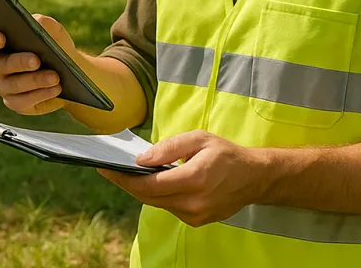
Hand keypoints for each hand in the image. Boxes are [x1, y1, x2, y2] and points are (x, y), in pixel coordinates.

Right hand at [0, 14, 78, 115]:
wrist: (71, 72)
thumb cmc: (57, 48)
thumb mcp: (53, 31)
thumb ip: (43, 23)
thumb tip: (36, 22)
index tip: (2, 38)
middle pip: (1, 65)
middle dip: (19, 62)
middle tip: (36, 61)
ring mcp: (4, 87)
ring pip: (14, 85)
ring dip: (35, 81)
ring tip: (54, 77)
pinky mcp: (15, 103)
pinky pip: (22, 102)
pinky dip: (40, 95)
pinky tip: (54, 89)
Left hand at [97, 131, 265, 227]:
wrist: (253, 178)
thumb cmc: (226, 154)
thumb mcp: (198, 139)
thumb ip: (169, 148)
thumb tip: (142, 159)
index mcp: (194, 179)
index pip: (149, 185)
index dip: (124, 178)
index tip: (106, 168)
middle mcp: (193, 202)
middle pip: (148, 197)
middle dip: (127, 183)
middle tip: (110, 170)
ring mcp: (195, 215)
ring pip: (157, 203)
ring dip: (142, 190)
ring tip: (130, 174)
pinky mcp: (196, 220)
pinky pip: (169, 207)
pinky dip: (159, 195)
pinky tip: (154, 183)